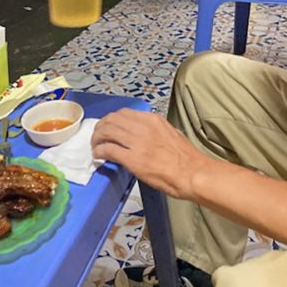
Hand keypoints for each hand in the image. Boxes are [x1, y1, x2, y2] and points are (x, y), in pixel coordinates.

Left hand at [91, 109, 210, 199]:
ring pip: (106, 132)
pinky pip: (108, 150)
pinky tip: (98, 156)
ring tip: (95, 146)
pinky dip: (99, 151)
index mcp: (152, 120)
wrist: (191, 173)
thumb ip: (156, 130)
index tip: (108, 126)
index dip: (111, 119)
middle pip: (111, 120)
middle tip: (97, 136)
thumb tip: (146, 134)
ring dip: (97, 139)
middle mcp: (142, 127)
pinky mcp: (132, 159)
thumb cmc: (186, 157)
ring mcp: (136, 142)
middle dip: (100, 127)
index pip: (124, 113)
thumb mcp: (171, 133)